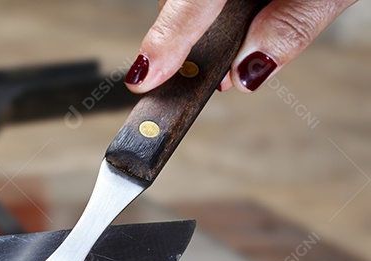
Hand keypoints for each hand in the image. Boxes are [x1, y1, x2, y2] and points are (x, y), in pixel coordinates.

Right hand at [125, 0, 358, 92]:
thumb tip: (247, 69)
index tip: (146, 77)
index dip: (166, 40)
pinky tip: (249, 14)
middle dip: (196, 37)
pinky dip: (224, 7)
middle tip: (220, 75)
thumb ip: (292, 24)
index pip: (191, 0)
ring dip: (211, 20)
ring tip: (248, 42)